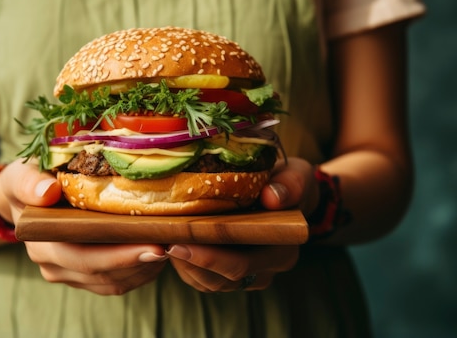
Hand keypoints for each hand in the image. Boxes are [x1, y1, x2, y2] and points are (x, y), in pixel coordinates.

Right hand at [0, 159, 168, 294]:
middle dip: (139, 263)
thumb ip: (30, 183)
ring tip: (170, 248)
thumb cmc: (28, 179)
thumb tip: (47, 193)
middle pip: (101, 274)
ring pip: (111, 283)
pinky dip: (137, 272)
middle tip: (171, 247)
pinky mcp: (81, 274)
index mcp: (40, 240)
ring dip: (143, 270)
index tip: (152, 244)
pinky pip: (113, 282)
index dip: (118, 256)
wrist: (23, 193)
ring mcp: (66, 272)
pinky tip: (157, 253)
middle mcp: (51, 263)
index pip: (82, 257)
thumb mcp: (23, 173)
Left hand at [166, 157, 316, 292]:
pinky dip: (183, 263)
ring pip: (208, 282)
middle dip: (189, 261)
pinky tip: (166, 241)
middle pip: (221, 278)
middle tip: (162, 241)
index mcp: (282, 249)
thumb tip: (273, 197)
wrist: (284, 192)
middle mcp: (266, 268)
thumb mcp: (297, 175)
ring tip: (160, 239)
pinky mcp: (228, 271)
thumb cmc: (288, 181)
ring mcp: (247, 274)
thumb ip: (290, 184)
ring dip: (182, 264)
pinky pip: (201, 277)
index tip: (183, 242)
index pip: (244, 263)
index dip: (212, 258)